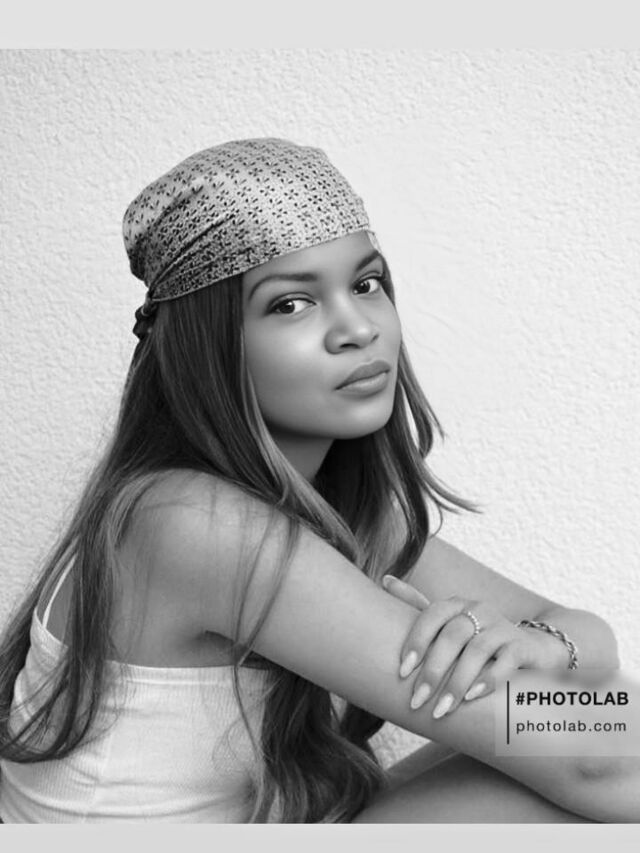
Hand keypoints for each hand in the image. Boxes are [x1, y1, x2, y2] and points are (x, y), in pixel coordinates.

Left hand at [382, 574, 562, 718]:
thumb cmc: (477, 639)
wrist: (530, 648)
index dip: (416, 641)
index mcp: (455, 605)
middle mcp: (478, 610)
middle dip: (433, 670)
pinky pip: (506, 661)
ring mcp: (502, 626)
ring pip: (477, 651)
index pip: (431, 615)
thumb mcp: (448, 623)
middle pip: (452, 636)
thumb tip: (385, 579)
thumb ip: (417, 605)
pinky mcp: (522, 645)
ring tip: (442, 709)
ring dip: (457, 682)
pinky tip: (472, 698)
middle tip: (417, 700)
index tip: (402, 671)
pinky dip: (488, 679)